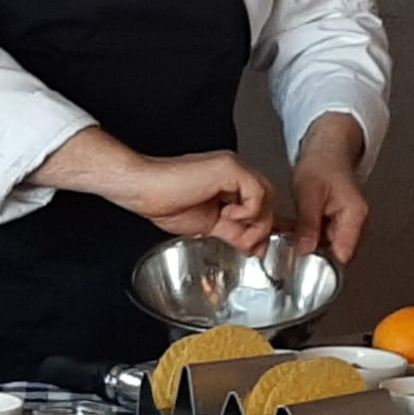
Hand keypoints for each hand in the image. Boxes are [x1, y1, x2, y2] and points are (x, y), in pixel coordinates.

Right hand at [117, 151, 275, 252]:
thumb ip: (235, 233)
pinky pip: (257, 192)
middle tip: (247, 246)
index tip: (259, 246)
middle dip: (262, 228)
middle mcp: (233, 171)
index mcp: (228, 182)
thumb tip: (255, 246)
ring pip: (267, 195)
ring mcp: (233, 167)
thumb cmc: (165, 203)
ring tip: (234, 231)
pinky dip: (247, 211)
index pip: (260, 202)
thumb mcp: (209, 225)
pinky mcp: (230, 168)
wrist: (145, 191)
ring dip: (256, 222)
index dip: (263, 226)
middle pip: (268, 199)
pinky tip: (226, 215)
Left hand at [292, 113, 369, 260]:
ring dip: (312, 245)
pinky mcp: (341, 223)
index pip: (343, 255)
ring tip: (297, 231)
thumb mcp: (309, 194)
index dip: (321, 260)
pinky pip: (326, 238)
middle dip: (314, 253)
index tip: (301, 258)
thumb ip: (308, 225)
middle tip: (293, 244)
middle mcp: (358, 222)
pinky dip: (313, 236)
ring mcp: (350, 224)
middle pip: (336, 253)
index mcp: (356, 215)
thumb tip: (304, 251)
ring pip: (329, 248)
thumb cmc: (322, 163)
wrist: (326, 149)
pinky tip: (301, 228)